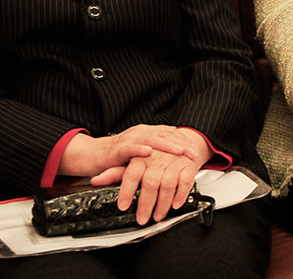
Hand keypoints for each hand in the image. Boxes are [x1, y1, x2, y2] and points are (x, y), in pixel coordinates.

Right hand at [58, 124, 200, 177]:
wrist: (95, 155)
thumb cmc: (121, 155)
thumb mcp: (144, 154)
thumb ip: (159, 154)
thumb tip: (179, 159)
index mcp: (149, 133)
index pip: (170, 133)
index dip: (184, 140)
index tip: (196, 150)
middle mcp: (141, 133)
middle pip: (165, 135)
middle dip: (181, 144)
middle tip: (192, 153)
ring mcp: (130, 139)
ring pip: (151, 139)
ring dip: (166, 145)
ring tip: (178, 150)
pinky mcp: (118, 148)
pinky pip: (130, 147)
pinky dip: (139, 149)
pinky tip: (148, 152)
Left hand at [91, 151, 200, 224]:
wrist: (180, 142)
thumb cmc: (155, 154)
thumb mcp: (133, 161)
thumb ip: (115, 173)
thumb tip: (96, 181)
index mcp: (141, 157)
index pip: (131, 174)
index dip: (126, 191)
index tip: (123, 206)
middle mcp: (157, 159)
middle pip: (151, 183)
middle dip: (146, 204)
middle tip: (142, 218)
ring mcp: (173, 162)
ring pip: (168, 185)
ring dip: (163, 204)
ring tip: (158, 216)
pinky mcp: (188, 166)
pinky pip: (185, 182)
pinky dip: (181, 195)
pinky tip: (175, 204)